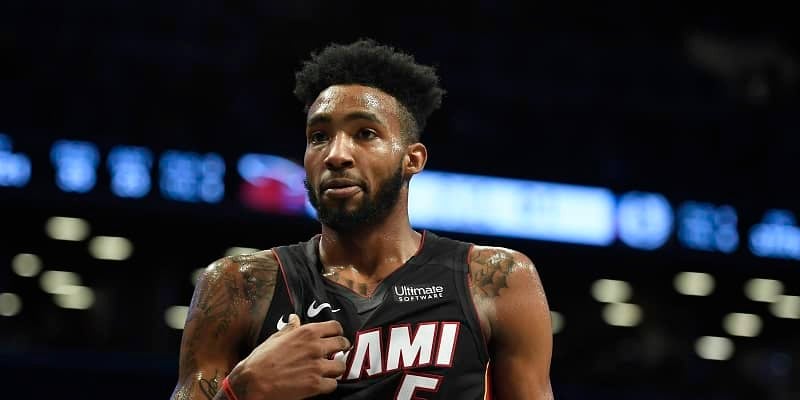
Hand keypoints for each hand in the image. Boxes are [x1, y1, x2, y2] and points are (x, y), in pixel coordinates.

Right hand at [227, 314, 349, 399]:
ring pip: (341, 366)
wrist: (252, 383)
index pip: (335, 327)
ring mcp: (317, 367)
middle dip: (341, 349)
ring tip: (328, 370)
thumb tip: (294, 318)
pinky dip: (328, 385)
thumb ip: (290, 329)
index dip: (337, 332)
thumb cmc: (260, 361)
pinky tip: (320, 383)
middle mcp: (315, 347)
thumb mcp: (275, 339)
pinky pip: (333, 384)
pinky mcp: (315, 385)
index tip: (335, 337)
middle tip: (335, 354)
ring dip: (335, 369)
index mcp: (306, 333)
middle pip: (343, 344)